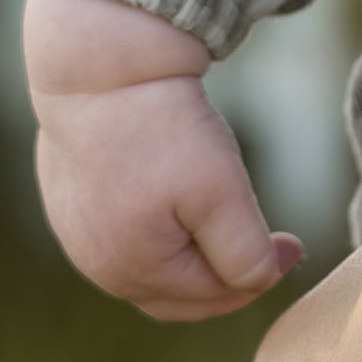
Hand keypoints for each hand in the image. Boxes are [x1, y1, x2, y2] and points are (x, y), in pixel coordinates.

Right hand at [24, 0, 302, 319]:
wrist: (100, 65)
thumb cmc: (161, 128)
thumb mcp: (221, 193)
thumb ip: (246, 254)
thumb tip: (262, 281)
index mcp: (133, 272)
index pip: (213, 296)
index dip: (261, 275)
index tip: (294, 245)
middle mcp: (96, 265)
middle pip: (179, 295)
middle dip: (226, 278)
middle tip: (268, 249)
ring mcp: (75, 234)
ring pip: (150, 267)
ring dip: (191, 256)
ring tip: (223, 224)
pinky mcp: (66, 200)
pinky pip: (122, 233)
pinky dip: (158, 231)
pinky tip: (177, 201)